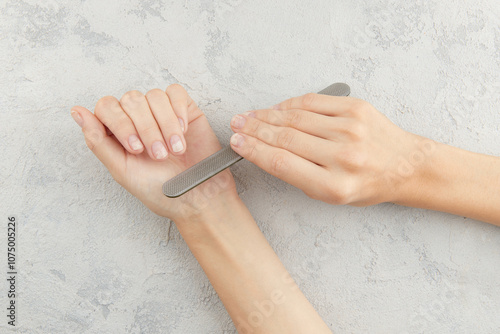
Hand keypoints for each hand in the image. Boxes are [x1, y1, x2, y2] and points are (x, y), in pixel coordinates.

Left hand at [71, 84, 236, 220]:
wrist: (198, 197)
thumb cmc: (161, 189)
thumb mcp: (122, 171)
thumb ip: (98, 141)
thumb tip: (77, 111)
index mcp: (117, 132)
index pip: (107, 107)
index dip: (121, 124)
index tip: (136, 149)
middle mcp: (137, 118)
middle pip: (131, 100)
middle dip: (146, 129)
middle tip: (159, 156)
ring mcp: (161, 111)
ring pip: (154, 96)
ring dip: (165, 124)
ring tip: (175, 150)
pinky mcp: (184, 108)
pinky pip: (175, 93)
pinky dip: (178, 111)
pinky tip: (183, 131)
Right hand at [229, 93, 434, 205]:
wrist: (404, 166)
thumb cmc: (366, 185)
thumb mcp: (330, 195)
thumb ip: (298, 174)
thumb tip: (264, 149)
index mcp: (334, 186)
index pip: (282, 163)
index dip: (254, 151)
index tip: (237, 144)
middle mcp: (343, 156)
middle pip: (285, 137)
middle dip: (254, 130)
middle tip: (236, 124)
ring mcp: (351, 129)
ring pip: (296, 118)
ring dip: (267, 115)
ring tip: (250, 116)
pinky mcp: (357, 108)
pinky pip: (315, 102)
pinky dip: (291, 104)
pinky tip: (277, 108)